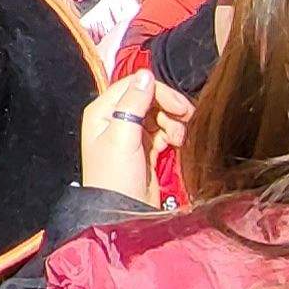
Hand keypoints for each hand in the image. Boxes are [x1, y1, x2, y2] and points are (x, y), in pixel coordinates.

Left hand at [77, 71, 191, 205]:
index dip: (158, 91)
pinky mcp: (144, 148)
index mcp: (102, 111)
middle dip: (169, 107)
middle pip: (148, 97)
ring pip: (158, 114)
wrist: (122, 214)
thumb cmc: (116, 176)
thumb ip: (133, 103)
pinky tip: (177, 144)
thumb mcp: (122, 136)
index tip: (179, 106)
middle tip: (187, 119)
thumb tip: (146, 73)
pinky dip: (172, 133)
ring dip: (173, 122)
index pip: (133, 85)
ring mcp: (130, 133)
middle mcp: (114, 118)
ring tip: (179, 139)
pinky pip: (163, 130)